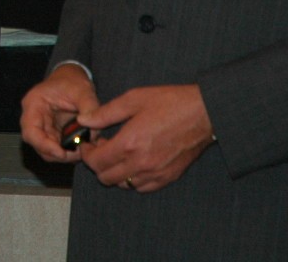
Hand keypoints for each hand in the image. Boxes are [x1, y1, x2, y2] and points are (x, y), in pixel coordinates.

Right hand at [20, 63, 98, 162]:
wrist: (71, 77)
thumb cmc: (72, 81)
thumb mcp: (83, 91)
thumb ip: (90, 109)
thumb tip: (93, 132)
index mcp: (33, 105)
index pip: (31, 132)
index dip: (45, 146)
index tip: (63, 154)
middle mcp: (33, 118)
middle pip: (37, 145)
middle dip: (57, 154)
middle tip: (78, 154)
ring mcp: (42, 127)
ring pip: (47, 150)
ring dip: (64, 154)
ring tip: (82, 151)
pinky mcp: (52, 133)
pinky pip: (56, 147)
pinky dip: (68, 151)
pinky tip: (82, 148)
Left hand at [78, 84, 214, 192]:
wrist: (204, 113)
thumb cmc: (169, 102)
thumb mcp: (133, 99)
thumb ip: (105, 112)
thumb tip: (83, 120)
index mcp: (130, 143)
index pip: (96, 162)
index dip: (87, 154)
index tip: (88, 145)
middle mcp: (141, 163)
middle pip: (106, 177)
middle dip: (97, 164)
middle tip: (101, 148)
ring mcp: (156, 173)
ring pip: (124, 185)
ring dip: (115, 172)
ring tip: (118, 153)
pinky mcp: (169, 177)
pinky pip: (143, 187)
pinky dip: (133, 179)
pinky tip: (134, 162)